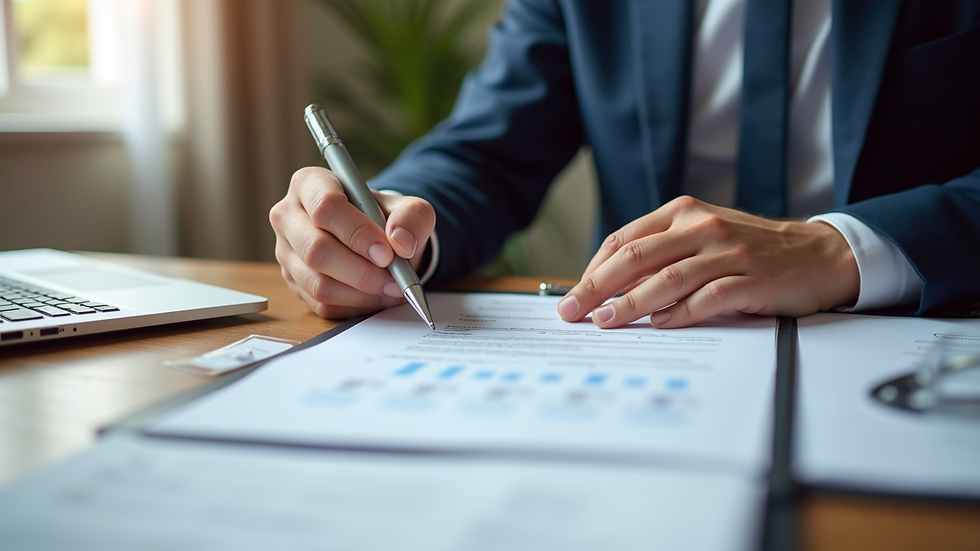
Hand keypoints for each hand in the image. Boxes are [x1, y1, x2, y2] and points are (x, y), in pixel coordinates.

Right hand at [270, 167, 435, 318]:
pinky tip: (377, 297)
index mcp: (310, 183)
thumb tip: (400, 243)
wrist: (374, 238)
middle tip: (395, 280)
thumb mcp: (408, 208)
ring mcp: (286, 251)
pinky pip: (321, 303)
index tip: (386, 253)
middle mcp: (289, 216)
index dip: (357, 233)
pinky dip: (355, 305)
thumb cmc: (383, 217)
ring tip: (391, 289)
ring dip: (362, 293)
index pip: (326, 207)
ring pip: (318, 283)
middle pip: (317, 250)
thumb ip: (412, 217)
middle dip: (362, 272)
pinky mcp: (293, 281)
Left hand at [557, 196, 858, 328]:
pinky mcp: (752, 280)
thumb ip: (661, 255)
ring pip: (667, 277)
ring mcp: (729, 252)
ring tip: (607, 321)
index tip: (573, 295)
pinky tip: (660, 324)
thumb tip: (608, 289)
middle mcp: (703, 227)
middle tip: (574, 311)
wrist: (818, 254)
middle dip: (598, 286)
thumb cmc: (751, 251)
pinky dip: (679, 313)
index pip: (624, 239)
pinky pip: (707, 297)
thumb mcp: (702, 238)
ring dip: (631, 303)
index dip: (593, 269)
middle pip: (637, 257)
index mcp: (684, 212)